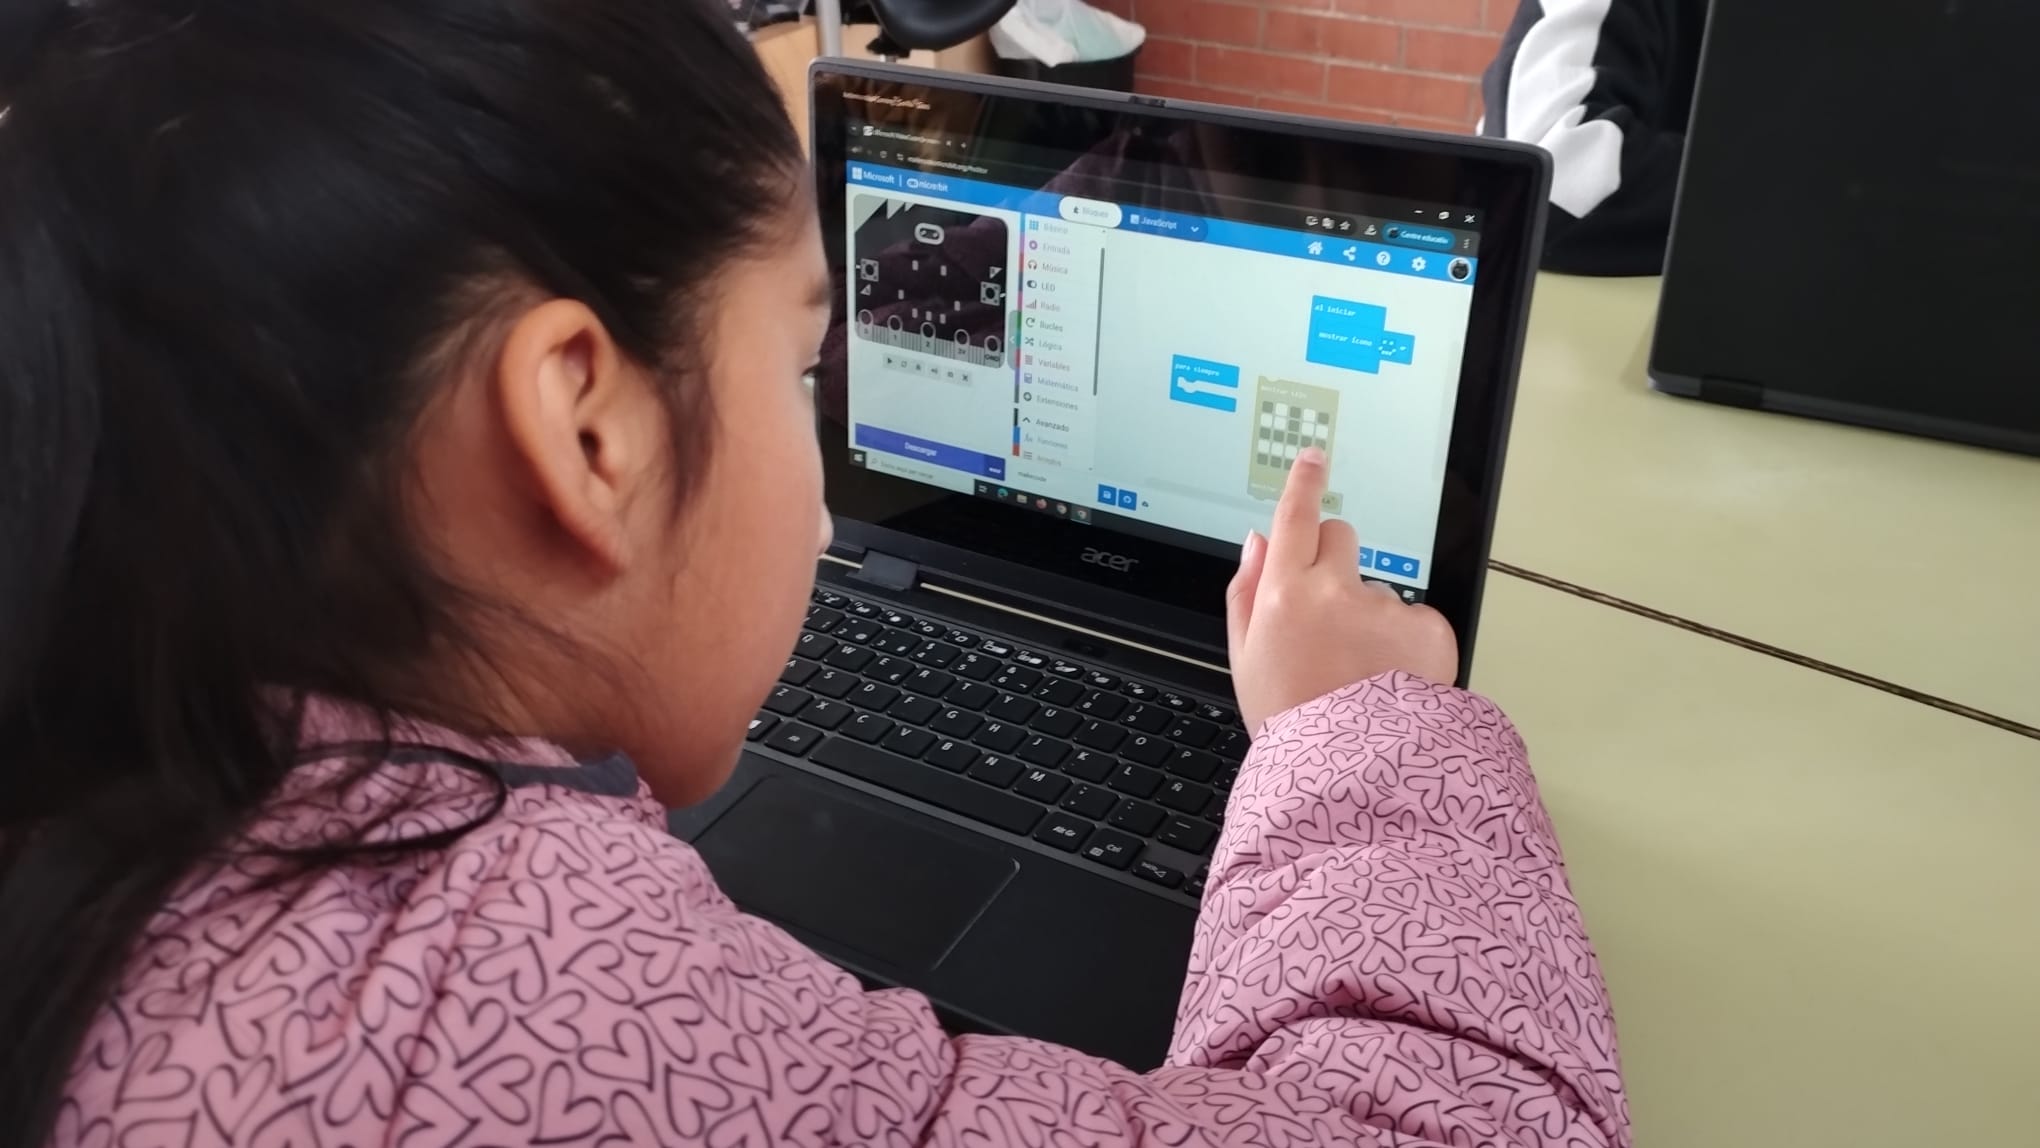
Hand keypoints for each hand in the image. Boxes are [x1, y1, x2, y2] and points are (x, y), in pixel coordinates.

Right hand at [1227, 447, 1459, 730]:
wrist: (1350, 775)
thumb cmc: (1293, 722)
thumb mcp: (1246, 660)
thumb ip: (1246, 593)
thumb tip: (1258, 543)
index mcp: (1284, 595)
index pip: (1295, 517)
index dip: (1303, 483)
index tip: (1313, 458)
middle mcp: (1335, 592)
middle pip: (1341, 537)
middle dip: (1336, 560)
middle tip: (1330, 614)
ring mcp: (1385, 608)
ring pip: (1379, 587)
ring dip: (1373, 614)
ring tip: (1362, 671)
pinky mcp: (1428, 629)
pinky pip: (1416, 617)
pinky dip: (1408, 643)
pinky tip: (1392, 679)